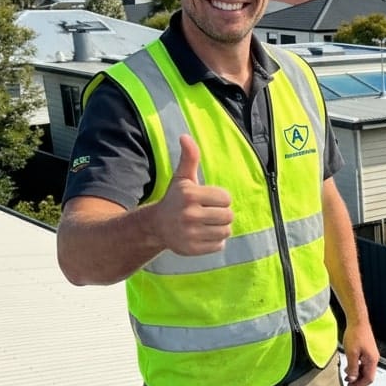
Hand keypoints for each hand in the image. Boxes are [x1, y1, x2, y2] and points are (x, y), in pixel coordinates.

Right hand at [153, 135, 232, 254]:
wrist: (156, 226)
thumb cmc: (175, 199)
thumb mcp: (182, 178)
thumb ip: (189, 157)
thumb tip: (185, 136)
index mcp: (190, 194)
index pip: (226, 198)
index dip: (221, 199)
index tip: (208, 200)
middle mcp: (189, 214)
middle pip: (228, 216)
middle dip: (222, 214)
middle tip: (209, 214)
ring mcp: (190, 233)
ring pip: (226, 232)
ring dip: (220, 228)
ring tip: (207, 224)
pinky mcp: (192, 249)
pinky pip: (219, 246)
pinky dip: (215, 242)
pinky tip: (203, 235)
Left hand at [341, 320, 378, 385]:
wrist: (357, 321)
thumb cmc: (356, 334)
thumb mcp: (351, 353)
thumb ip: (352, 368)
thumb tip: (352, 378)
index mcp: (372, 360)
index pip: (369, 379)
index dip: (360, 385)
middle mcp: (373, 358)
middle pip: (368, 376)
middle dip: (358, 382)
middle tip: (349, 385)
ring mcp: (370, 355)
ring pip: (365, 370)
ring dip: (356, 375)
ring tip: (347, 377)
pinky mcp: (367, 351)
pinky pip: (363, 364)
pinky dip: (356, 368)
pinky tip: (349, 367)